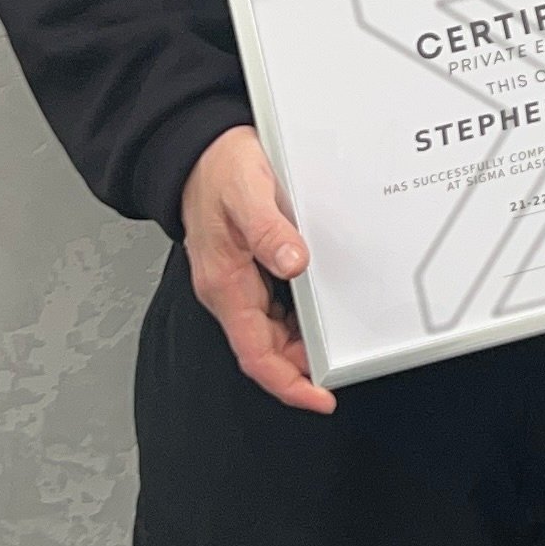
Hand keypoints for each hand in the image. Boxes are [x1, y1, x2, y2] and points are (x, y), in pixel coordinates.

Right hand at [181, 125, 337, 410]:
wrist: (200, 148)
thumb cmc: (218, 169)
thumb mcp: (246, 192)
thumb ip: (268, 230)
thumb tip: (293, 262)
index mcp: (225, 284)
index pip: (256, 354)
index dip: (288, 383)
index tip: (319, 397)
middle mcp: (229, 290)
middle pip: (268, 349)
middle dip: (304, 366)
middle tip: (344, 363)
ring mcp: (238, 281)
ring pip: (273, 331)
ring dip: (304, 343)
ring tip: (339, 341)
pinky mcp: (248, 268)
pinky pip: (275, 307)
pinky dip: (300, 316)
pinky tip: (321, 308)